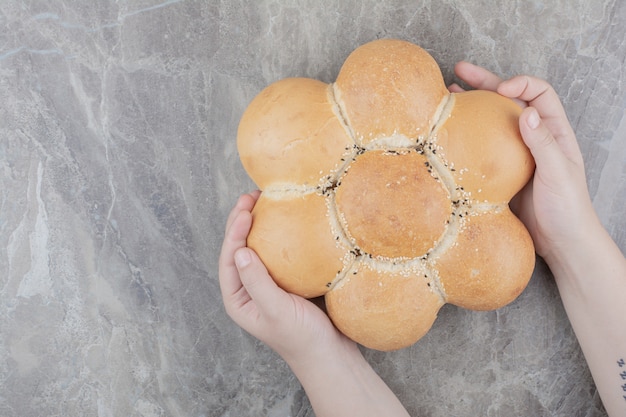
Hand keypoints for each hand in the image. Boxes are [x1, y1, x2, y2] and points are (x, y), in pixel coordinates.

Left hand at [218, 192, 355, 363]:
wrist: (332, 355)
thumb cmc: (302, 339)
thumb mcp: (277, 310)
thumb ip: (257, 282)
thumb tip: (240, 251)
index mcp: (239, 298)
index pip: (230, 259)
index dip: (233, 233)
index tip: (245, 211)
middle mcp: (250, 288)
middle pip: (241, 248)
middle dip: (242, 221)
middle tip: (251, 196)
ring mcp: (270, 283)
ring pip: (260, 247)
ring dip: (261, 223)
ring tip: (265, 199)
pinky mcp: (290, 279)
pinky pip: (281, 251)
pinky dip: (282, 234)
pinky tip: (290, 219)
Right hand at [450, 62, 596, 260]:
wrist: (559, 241)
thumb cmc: (568, 208)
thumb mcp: (559, 173)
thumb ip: (543, 142)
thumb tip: (526, 111)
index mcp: (553, 131)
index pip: (539, 94)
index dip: (520, 83)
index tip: (500, 89)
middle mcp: (533, 137)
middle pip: (509, 101)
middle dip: (485, 82)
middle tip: (459, 70)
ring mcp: (514, 153)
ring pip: (491, 121)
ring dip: (472, 104)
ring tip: (448, 93)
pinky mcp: (499, 171)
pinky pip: (481, 147)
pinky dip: (466, 135)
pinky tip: (450, 131)